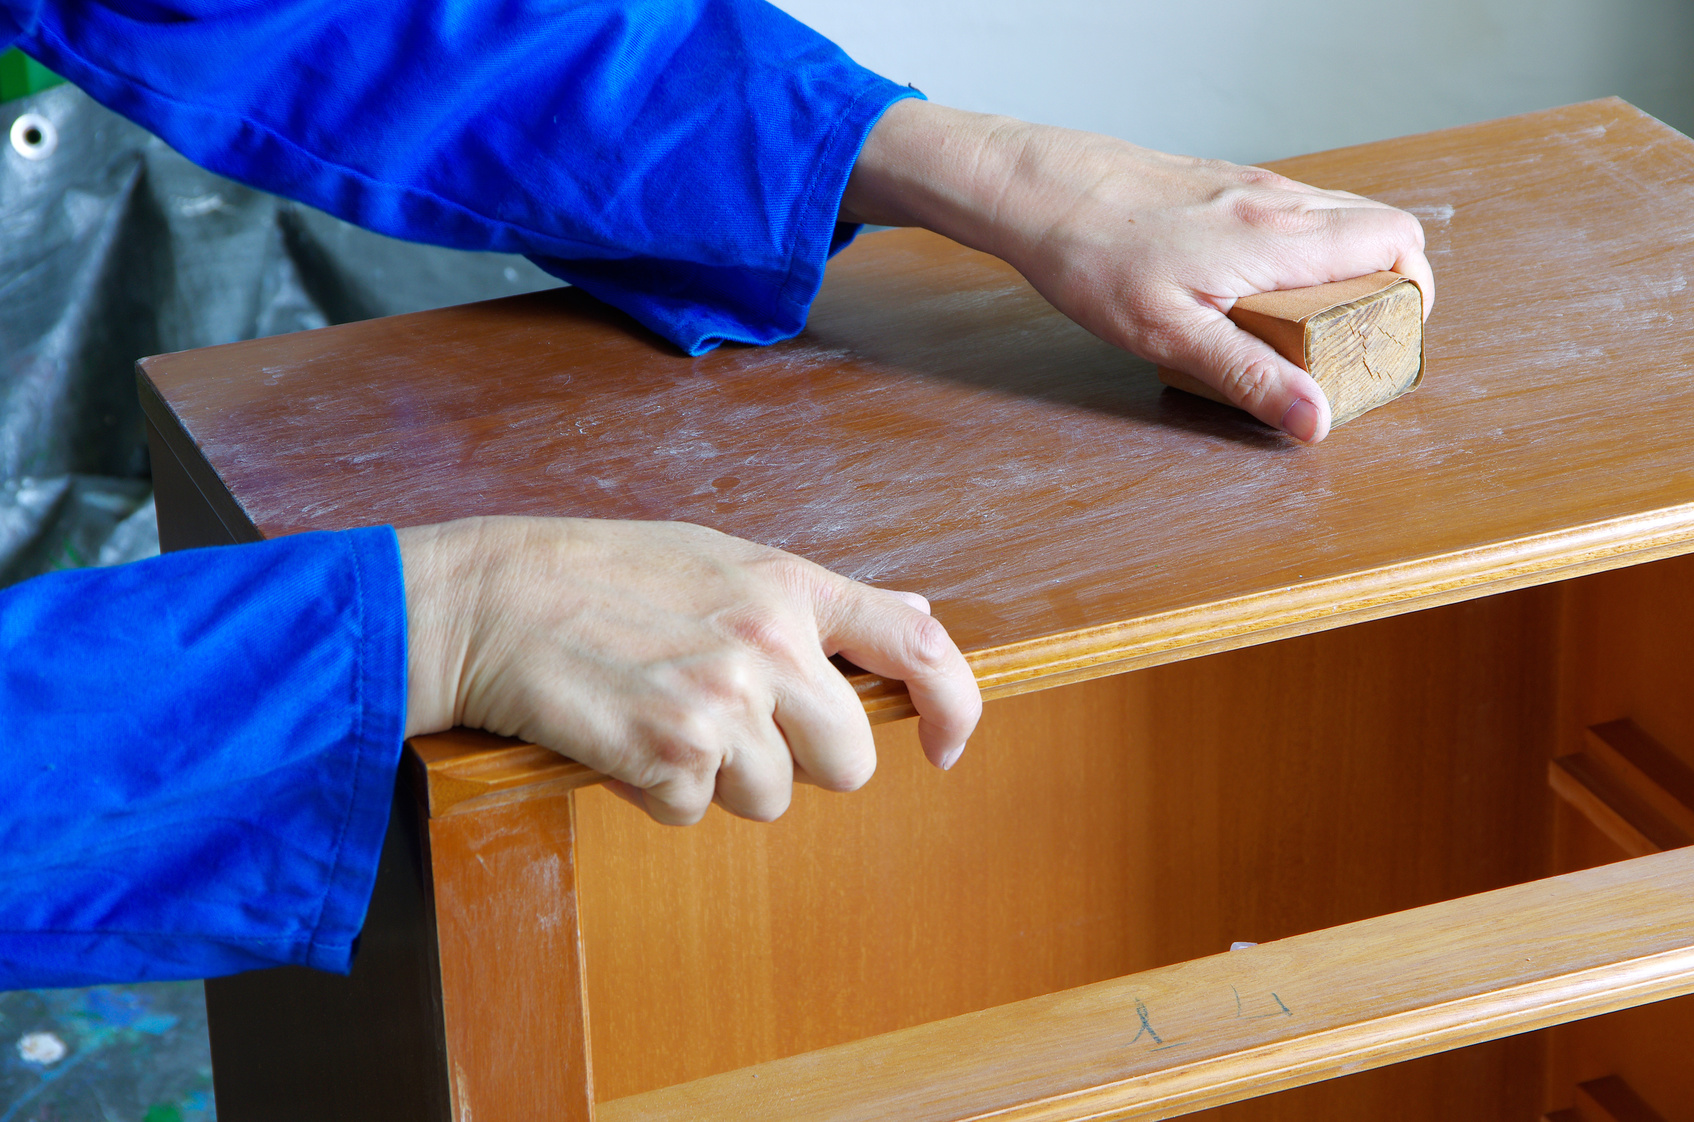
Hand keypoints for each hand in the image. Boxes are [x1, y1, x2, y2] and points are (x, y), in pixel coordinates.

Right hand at [398, 517, 980, 824]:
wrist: (493, 600)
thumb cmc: (599, 575)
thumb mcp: (720, 558)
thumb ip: (816, 598)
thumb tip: (913, 613)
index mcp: (789, 587)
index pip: (917, 648)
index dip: (955, 705)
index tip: (946, 743)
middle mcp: (770, 646)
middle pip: (849, 762)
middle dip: (800, 762)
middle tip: (730, 723)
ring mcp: (723, 704)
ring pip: (771, 797)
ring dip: (720, 778)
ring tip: (660, 713)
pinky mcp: (672, 757)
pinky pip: (695, 813)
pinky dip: (659, 791)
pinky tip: (623, 734)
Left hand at [841, 100, 1434, 442]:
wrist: (1043, 190)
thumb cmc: (1097, 257)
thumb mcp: (1170, 335)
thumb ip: (1249, 376)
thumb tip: (1315, 421)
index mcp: (1280, 237)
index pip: (1397, 242)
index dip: (1414, 289)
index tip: (1392, 334)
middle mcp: (1278, 201)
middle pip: (1380, 227)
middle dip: (1386, 282)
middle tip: (1353, 336)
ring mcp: (1251, 186)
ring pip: (1338, 216)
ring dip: (1346, 263)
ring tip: (1306, 318)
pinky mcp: (1223, 184)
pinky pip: (1293, 210)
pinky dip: (1304, 245)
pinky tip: (1257, 284)